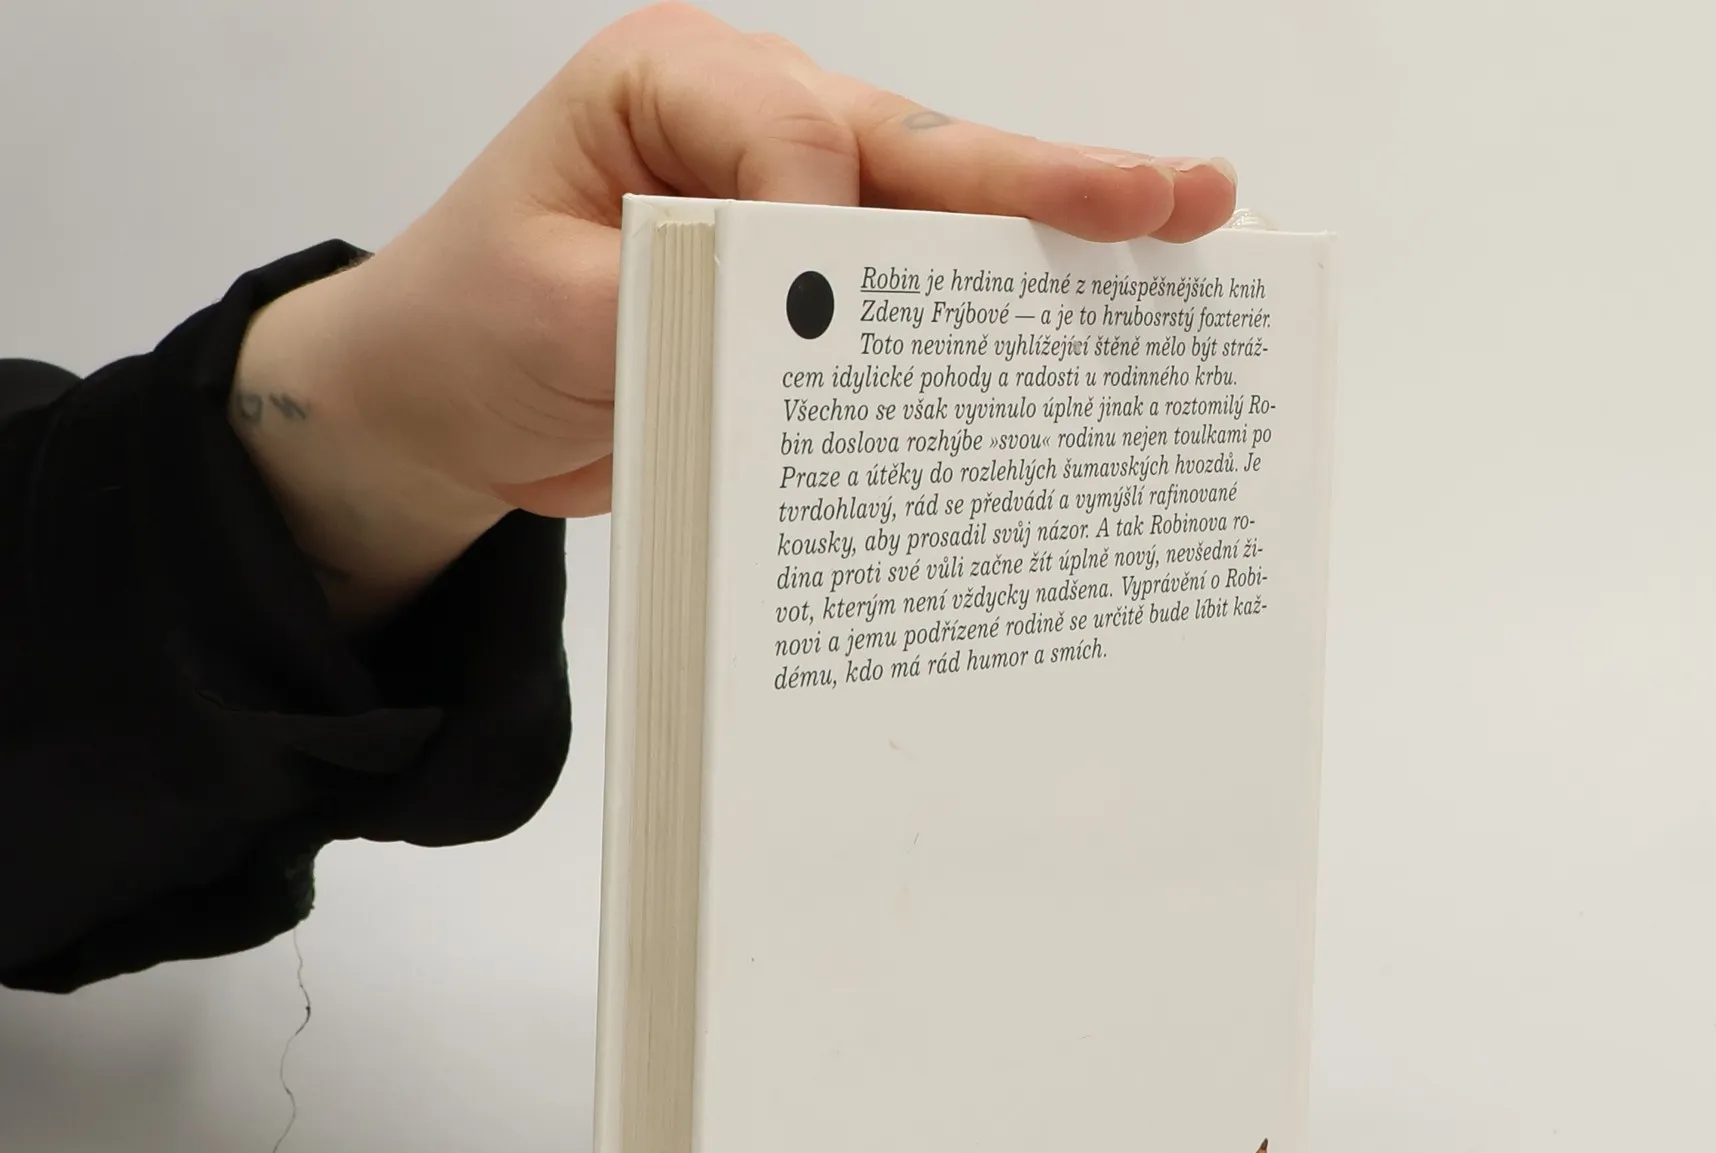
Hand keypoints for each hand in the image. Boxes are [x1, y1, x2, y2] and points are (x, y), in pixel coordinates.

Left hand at [232, 3, 1237, 623]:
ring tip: (1180, 230)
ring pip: (939, 216)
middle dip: (1048, 181)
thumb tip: (823, 307)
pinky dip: (988, 317)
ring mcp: (792, 207)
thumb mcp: (552, 309)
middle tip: (1176, 195)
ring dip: (1054, 238)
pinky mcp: (808, 293)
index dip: (833, 221)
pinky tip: (1081, 322)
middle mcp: (750, 127)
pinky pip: (910, 296)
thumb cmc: (467, 333)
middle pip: (918, 151)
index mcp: (674, 86)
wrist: (439, 407)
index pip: (797, 133)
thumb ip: (683, 293)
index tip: (824, 312)